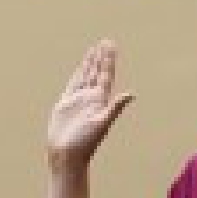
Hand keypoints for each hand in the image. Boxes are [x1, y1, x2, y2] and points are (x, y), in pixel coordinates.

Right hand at [46, 41, 134, 167]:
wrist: (66, 155)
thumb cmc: (84, 143)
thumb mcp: (101, 123)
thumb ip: (115, 108)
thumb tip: (131, 95)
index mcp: (100, 101)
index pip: (106, 75)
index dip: (108, 60)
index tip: (110, 46)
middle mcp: (91, 98)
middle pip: (97, 72)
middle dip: (101, 58)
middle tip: (105, 42)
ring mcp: (78, 100)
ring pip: (86, 77)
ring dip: (90, 64)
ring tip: (93, 50)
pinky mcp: (66, 104)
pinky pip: (73, 85)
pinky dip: (77, 75)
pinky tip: (81, 68)